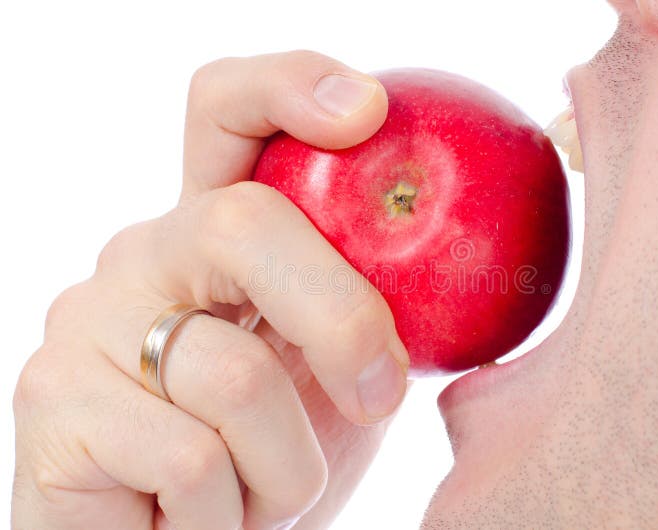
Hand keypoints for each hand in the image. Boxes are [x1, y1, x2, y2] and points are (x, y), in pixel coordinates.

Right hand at [12, 51, 408, 529]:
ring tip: (263, 489)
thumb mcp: (339, 369)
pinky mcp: (48, 405)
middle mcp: (142, 257)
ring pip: (237, 376)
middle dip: (339, 317)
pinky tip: (206, 516)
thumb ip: (369, 305)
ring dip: (288, 464)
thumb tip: (463, 264)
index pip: (226, 111)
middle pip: (243, 223)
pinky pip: (190, 456)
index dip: (290, 85)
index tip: (368, 110)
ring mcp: (85, 324)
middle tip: (380, 393)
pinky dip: (234, 509)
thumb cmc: (278, 454)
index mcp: (215, 237)